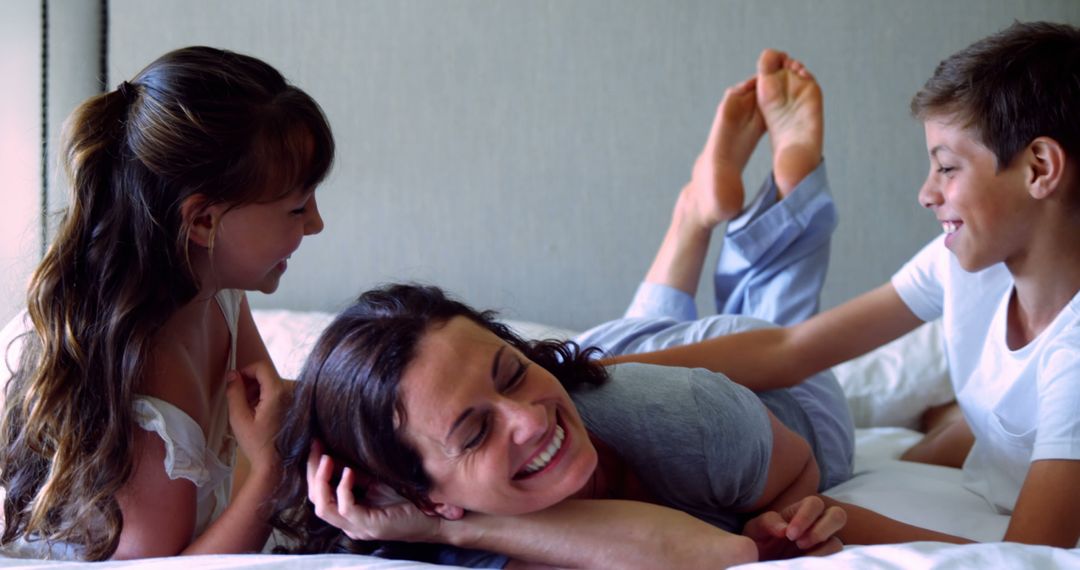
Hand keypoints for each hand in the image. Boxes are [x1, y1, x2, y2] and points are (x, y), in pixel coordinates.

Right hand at [225, 360, 287, 472]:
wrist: (275, 464)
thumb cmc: (256, 443)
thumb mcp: (239, 418)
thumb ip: (234, 393)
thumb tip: (232, 375)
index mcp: (277, 393)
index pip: (261, 366)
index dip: (245, 370)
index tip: (235, 383)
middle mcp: (289, 392)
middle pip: (266, 375)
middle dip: (249, 383)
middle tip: (239, 400)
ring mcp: (293, 399)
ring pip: (271, 383)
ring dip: (256, 391)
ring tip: (247, 409)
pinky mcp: (294, 407)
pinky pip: (277, 394)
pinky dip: (265, 398)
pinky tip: (258, 414)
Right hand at [306, 439, 441, 542]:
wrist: (436, 518)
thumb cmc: (411, 499)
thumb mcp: (378, 481)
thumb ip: (359, 472)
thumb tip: (341, 448)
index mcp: (349, 512)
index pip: (319, 492)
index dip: (314, 467)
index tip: (316, 442)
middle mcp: (349, 522)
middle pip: (315, 498)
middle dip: (313, 470)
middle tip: (315, 446)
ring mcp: (358, 527)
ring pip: (323, 507)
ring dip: (321, 481)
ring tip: (327, 458)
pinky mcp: (370, 526)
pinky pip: (346, 509)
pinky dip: (343, 489)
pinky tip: (349, 472)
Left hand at [743, 495, 844, 559]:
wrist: (759, 561)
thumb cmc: (758, 541)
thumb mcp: (756, 529)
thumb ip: (768, 522)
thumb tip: (784, 528)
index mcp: (800, 512)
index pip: (814, 504)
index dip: (806, 517)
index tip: (789, 535)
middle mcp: (816, 525)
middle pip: (838, 515)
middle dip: (822, 529)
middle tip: (800, 544)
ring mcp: (822, 545)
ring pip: (838, 541)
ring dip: (824, 550)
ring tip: (803, 559)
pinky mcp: (824, 560)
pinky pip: (835, 560)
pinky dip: (824, 562)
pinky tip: (807, 564)